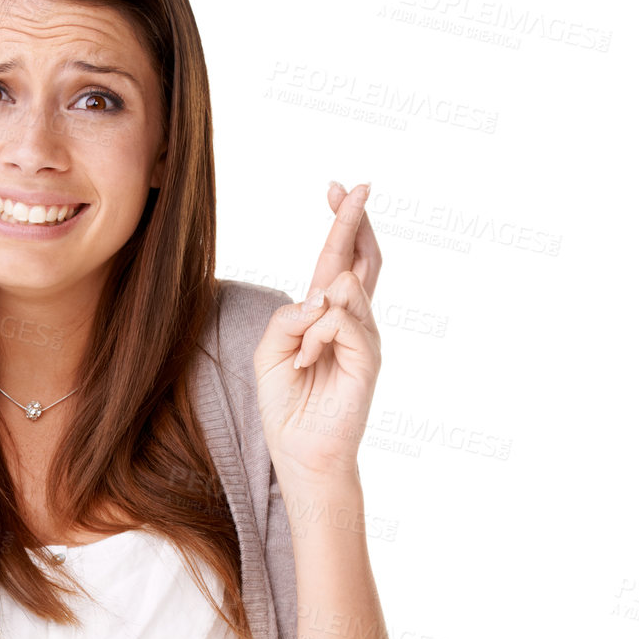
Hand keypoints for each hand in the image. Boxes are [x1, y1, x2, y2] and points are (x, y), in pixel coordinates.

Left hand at [252, 180, 382, 482]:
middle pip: (361, 258)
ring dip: (313, 314)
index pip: (338, 259)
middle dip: (354, 219)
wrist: (300, 452)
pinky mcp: (369, 358)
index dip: (340, 223)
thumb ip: (287, 317)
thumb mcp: (270, 352)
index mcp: (327, 316)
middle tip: (353, 186)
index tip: (335, 187)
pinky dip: (318, 335)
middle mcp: (353, 321)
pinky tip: (310, 361)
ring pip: (345, 287)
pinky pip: (343, 320)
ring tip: (303, 354)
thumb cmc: (286, 405)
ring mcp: (365, 338)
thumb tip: (321, 294)